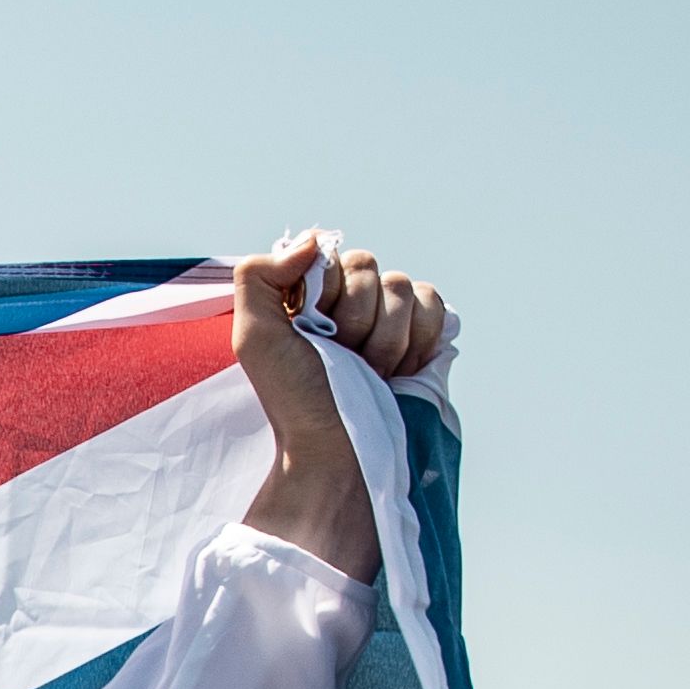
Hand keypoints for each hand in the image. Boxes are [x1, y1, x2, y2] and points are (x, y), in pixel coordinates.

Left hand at [230, 229, 448, 584]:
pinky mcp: (423, 330)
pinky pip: (434, 303)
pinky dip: (418, 339)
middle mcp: (349, 297)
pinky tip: (397, 371)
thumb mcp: (255, 338)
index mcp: (308, 294)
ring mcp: (389, 312)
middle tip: (341, 359)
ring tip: (368, 373)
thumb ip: (260, 276)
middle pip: (371, 268)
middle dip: (355, 321)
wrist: (341, 448)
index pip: (333, 255)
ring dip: (385, 339)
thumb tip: (314, 240)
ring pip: (404, 287)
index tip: (313, 333)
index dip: (326, 295)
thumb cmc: (296, 398)